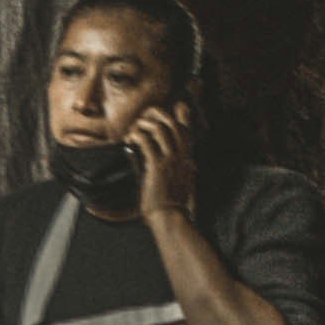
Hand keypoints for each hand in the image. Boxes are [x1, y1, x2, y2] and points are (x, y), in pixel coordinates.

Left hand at [121, 100, 199, 233]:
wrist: (170, 219)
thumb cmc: (173, 204)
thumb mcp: (186, 184)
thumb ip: (188, 171)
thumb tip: (193, 165)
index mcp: (187, 159)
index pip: (187, 130)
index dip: (181, 116)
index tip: (175, 106)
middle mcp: (182, 157)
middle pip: (173, 124)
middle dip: (158, 114)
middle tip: (144, 115)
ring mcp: (171, 161)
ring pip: (161, 128)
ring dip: (145, 124)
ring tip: (134, 129)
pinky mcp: (157, 167)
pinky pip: (147, 142)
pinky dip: (137, 136)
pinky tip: (130, 139)